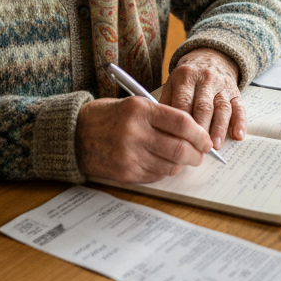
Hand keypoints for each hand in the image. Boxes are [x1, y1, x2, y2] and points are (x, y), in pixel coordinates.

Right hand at [75, 96, 213, 183]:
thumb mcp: (133, 105)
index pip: (182, 123)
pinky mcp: (126, 173)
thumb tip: (193, 132)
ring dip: (183, 165)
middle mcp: (135, 133)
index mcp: (139, 110)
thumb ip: (162, 116)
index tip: (206, 139)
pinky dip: (166, 171)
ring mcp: (130, 156)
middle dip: (197, 154)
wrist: (74, 134)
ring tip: (183, 159)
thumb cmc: (107, 116)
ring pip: (171, 166)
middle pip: (180, 149)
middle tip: (201, 154)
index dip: (200, 134)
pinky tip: (163, 163)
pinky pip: (157, 175)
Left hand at [159, 48, 244, 151]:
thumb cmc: (187, 78)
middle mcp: (206, 79)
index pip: (183, 102)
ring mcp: (222, 86)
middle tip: (197, 149)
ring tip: (215, 146)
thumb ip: (167, 103)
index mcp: (186, 76)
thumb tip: (161, 128)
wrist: (209, 58)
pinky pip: (240, 107)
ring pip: (222, 108)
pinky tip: (238, 136)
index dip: (182, 124)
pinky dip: (240, 122)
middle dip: (201, 129)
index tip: (179, 141)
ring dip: (219, 129)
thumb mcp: (172, 83)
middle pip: (204, 107)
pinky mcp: (235, 92)